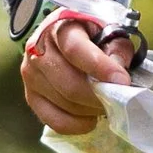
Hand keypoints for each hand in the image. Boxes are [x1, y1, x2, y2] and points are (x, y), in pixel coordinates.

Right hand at [21, 0, 136, 133]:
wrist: (63, 36)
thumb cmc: (90, 34)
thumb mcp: (108, 31)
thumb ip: (117, 49)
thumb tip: (118, 77)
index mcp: (59, 27)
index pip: (75, 50)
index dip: (100, 67)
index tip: (122, 81)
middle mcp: (37, 50)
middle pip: (69, 84)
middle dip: (99, 96)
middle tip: (118, 100)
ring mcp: (31, 76)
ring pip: (65, 103)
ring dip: (90, 110)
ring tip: (105, 104)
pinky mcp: (31, 97)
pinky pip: (54, 120)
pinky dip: (77, 125)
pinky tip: (90, 118)